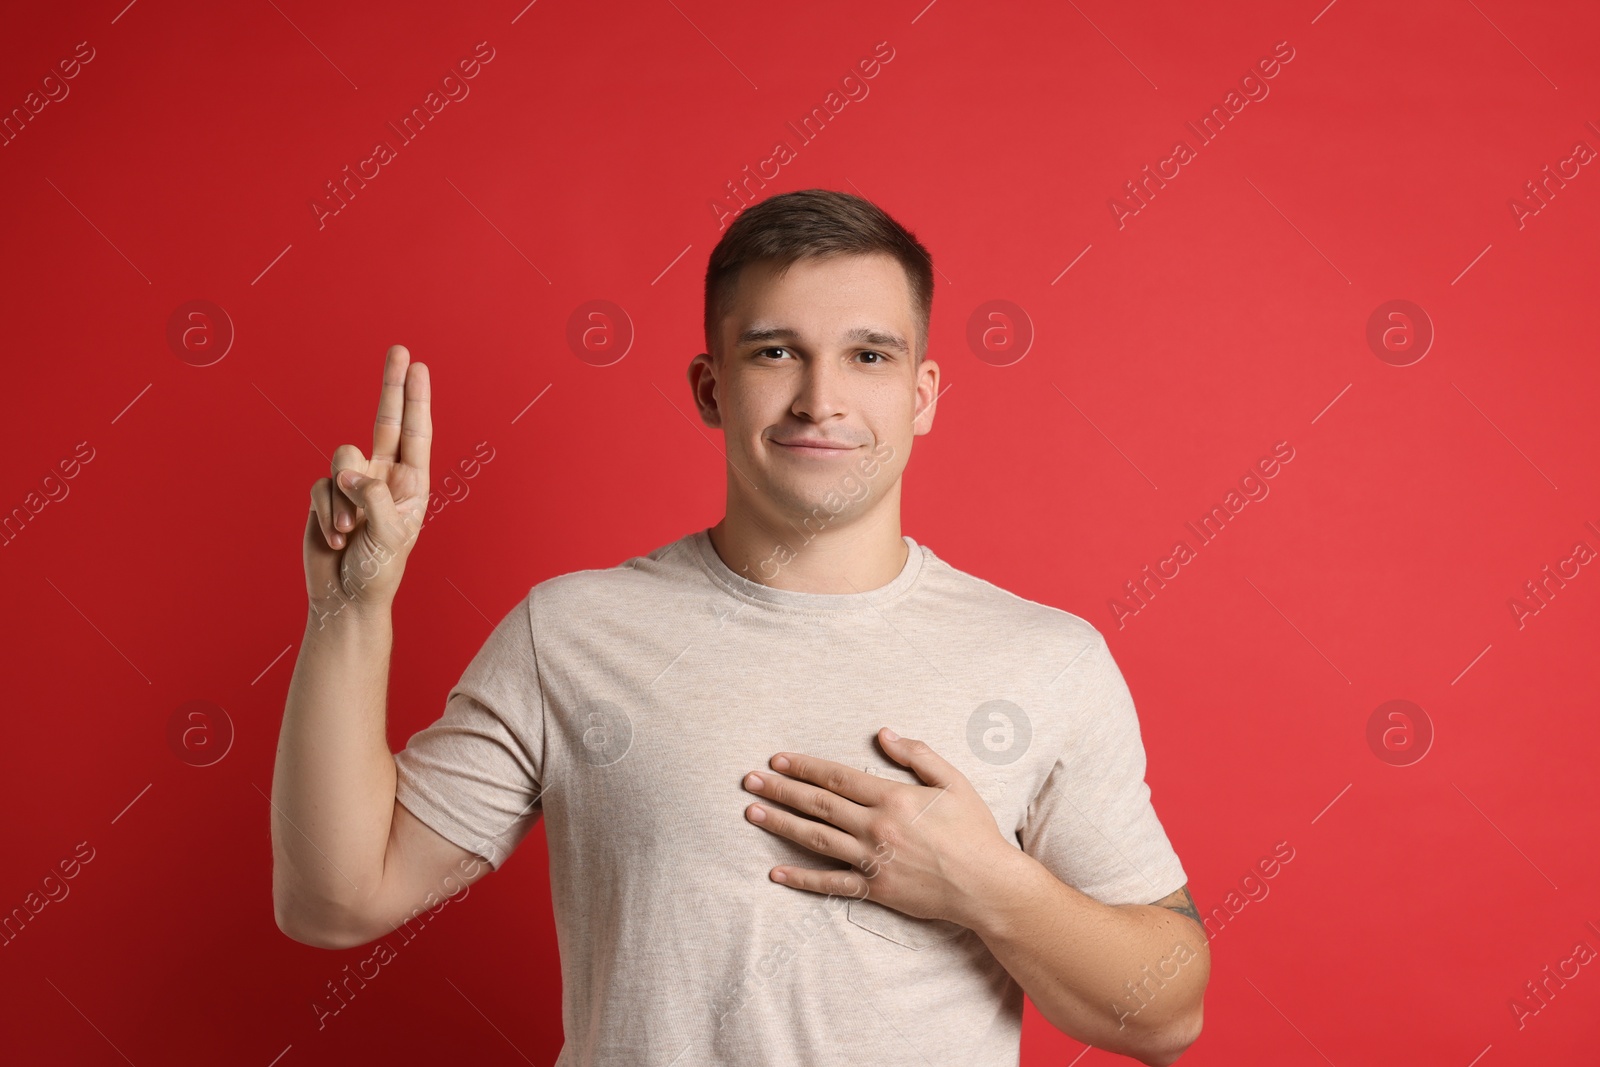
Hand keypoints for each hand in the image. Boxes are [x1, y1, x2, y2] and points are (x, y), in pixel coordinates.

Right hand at [303, 345, 431, 621]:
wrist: (345, 599)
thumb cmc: (378, 571)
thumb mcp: (388, 535)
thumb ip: (372, 497)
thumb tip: (347, 471)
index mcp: (410, 485)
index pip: (415, 433)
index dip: (415, 399)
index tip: (419, 366)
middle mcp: (383, 478)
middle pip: (384, 421)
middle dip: (391, 386)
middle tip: (400, 349)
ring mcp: (352, 485)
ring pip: (341, 460)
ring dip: (342, 499)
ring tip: (348, 532)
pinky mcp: (325, 497)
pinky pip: (320, 486)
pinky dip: (325, 512)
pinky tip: (334, 538)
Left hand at [741, 727, 1015, 926]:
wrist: (987, 884)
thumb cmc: (973, 830)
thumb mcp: (953, 781)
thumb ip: (917, 754)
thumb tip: (884, 733)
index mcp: (893, 797)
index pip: (837, 777)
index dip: (804, 767)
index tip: (777, 760)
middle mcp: (877, 827)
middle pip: (819, 804)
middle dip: (781, 790)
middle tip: (750, 781)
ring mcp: (873, 860)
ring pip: (816, 839)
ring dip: (781, 825)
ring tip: (753, 813)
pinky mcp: (875, 889)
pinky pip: (831, 883)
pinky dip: (801, 879)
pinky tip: (776, 872)